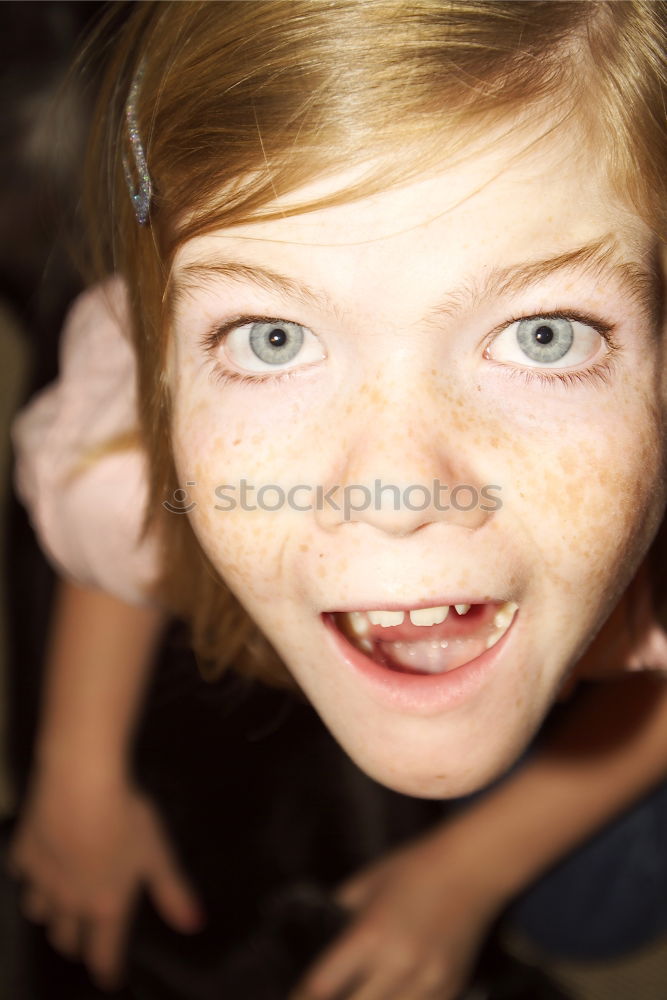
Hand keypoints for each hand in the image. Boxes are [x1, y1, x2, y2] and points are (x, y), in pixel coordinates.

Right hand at [8, 767, 203, 990]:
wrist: (80, 785)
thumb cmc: (127, 818)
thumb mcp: (158, 854)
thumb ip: (173, 891)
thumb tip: (194, 924)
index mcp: (106, 904)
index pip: (103, 952)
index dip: (107, 969)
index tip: (109, 978)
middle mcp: (70, 900)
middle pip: (66, 938)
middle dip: (76, 943)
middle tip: (85, 940)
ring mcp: (42, 879)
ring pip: (39, 912)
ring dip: (51, 913)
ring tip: (61, 905)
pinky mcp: (23, 854)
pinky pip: (22, 875)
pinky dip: (31, 874)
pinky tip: (41, 862)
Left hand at [290, 829, 503, 999]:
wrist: (472, 868)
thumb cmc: (413, 867)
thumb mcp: (366, 883)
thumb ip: (340, 913)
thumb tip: (320, 935)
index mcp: (370, 935)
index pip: (322, 986)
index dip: (301, 997)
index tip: (294, 996)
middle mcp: (397, 965)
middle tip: (324, 997)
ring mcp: (428, 982)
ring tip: (359, 994)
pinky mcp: (451, 989)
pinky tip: (390, 996)